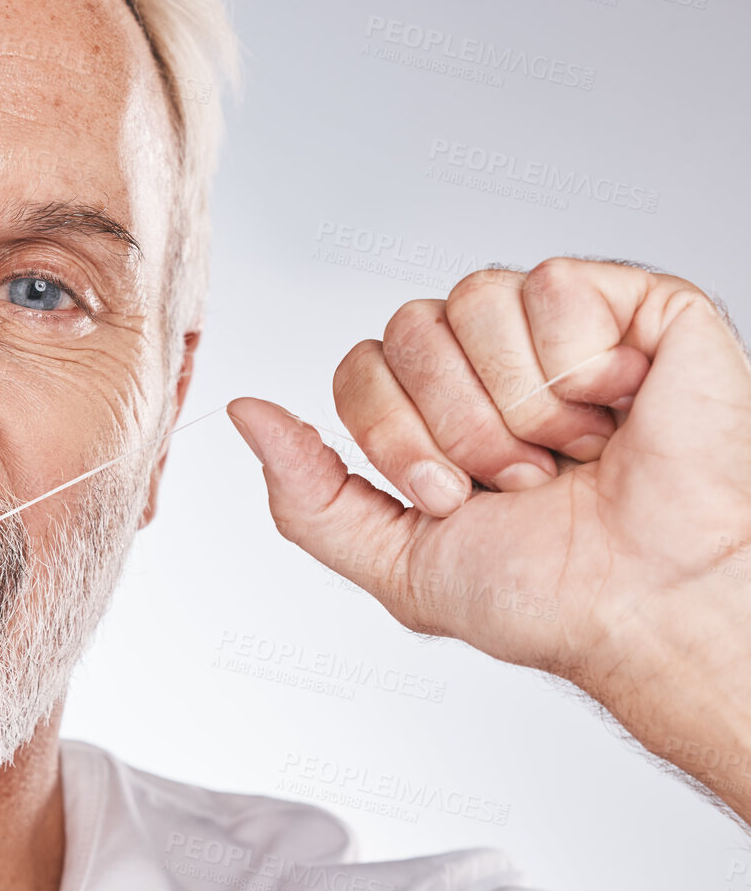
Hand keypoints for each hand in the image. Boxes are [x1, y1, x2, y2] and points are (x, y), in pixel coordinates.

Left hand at [227, 257, 750, 818]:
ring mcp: (558, 327)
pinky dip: (579, 368)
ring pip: (472, 299)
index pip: (357, 367)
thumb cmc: (546, 594)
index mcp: (432, 408)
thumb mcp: (393, 560)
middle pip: (403, 331)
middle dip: (453, 428)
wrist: (647, 606)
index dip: (394, 438)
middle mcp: (488, 359)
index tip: (451, 499)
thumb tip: (244, 411)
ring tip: (569, 453)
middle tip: (518, 480)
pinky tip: (614, 410)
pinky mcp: (633, 305)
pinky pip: (552, 284)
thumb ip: (305, 494)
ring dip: (516, 406)